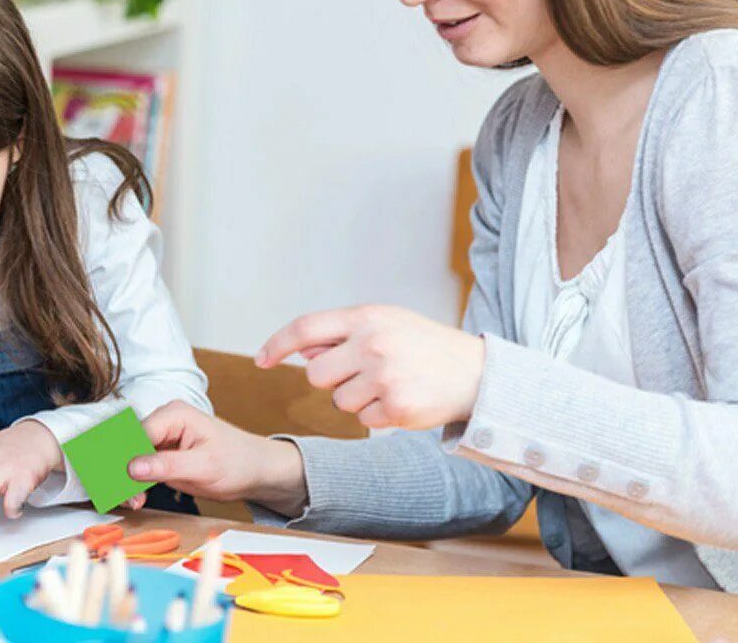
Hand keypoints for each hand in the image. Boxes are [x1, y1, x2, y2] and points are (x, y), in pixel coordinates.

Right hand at [127, 401, 308, 516]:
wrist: (254, 470)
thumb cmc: (238, 462)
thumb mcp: (204, 466)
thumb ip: (167, 465)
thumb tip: (131, 466)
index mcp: (173, 414)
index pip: (135, 434)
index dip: (122, 458)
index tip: (115, 482)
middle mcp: (163, 422)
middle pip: (127, 445)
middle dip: (120, 471)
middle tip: (121, 496)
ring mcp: (160, 439)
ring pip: (128, 458)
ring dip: (124, 480)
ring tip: (133, 501)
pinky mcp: (160, 455)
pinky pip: (137, 468)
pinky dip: (133, 484)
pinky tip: (136, 499)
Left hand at [257, 304, 485, 429]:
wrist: (476, 373)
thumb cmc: (423, 345)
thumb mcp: (386, 323)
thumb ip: (342, 334)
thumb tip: (301, 351)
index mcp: (366, 317)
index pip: (305, 327)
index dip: (277, 344)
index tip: (261, 360)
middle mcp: (373, 344)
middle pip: (316, 374)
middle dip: (333, 379)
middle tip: (364, 373)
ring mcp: (385, 377)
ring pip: (339, 401)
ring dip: (357, 399)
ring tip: (389, 384)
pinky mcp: (397, 408)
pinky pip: (363, 420)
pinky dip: (378, 416)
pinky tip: (402, 400)